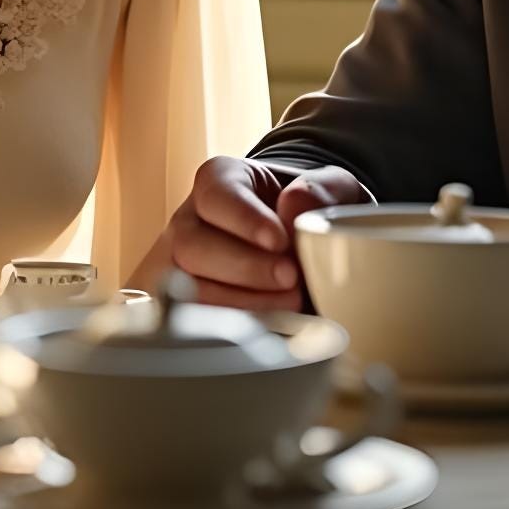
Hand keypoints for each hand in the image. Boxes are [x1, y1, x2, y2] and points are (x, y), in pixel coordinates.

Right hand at [142, 156, 370, 310]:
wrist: (301, 247)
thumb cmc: (308, 213)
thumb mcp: (331, 190)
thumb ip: (323, 188)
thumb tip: (295, 204)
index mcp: (219, 180)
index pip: (215, 192)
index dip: (244, 218)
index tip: (279, 240)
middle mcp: (188, 220)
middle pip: (191, 246)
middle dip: (245, 269)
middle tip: (291, 279)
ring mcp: (178, 265)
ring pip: (185, 289)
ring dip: (241, 303)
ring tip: (289, 303)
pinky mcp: (181, 304)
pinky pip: (189, 322)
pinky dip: (230, 329)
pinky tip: (268, 325)